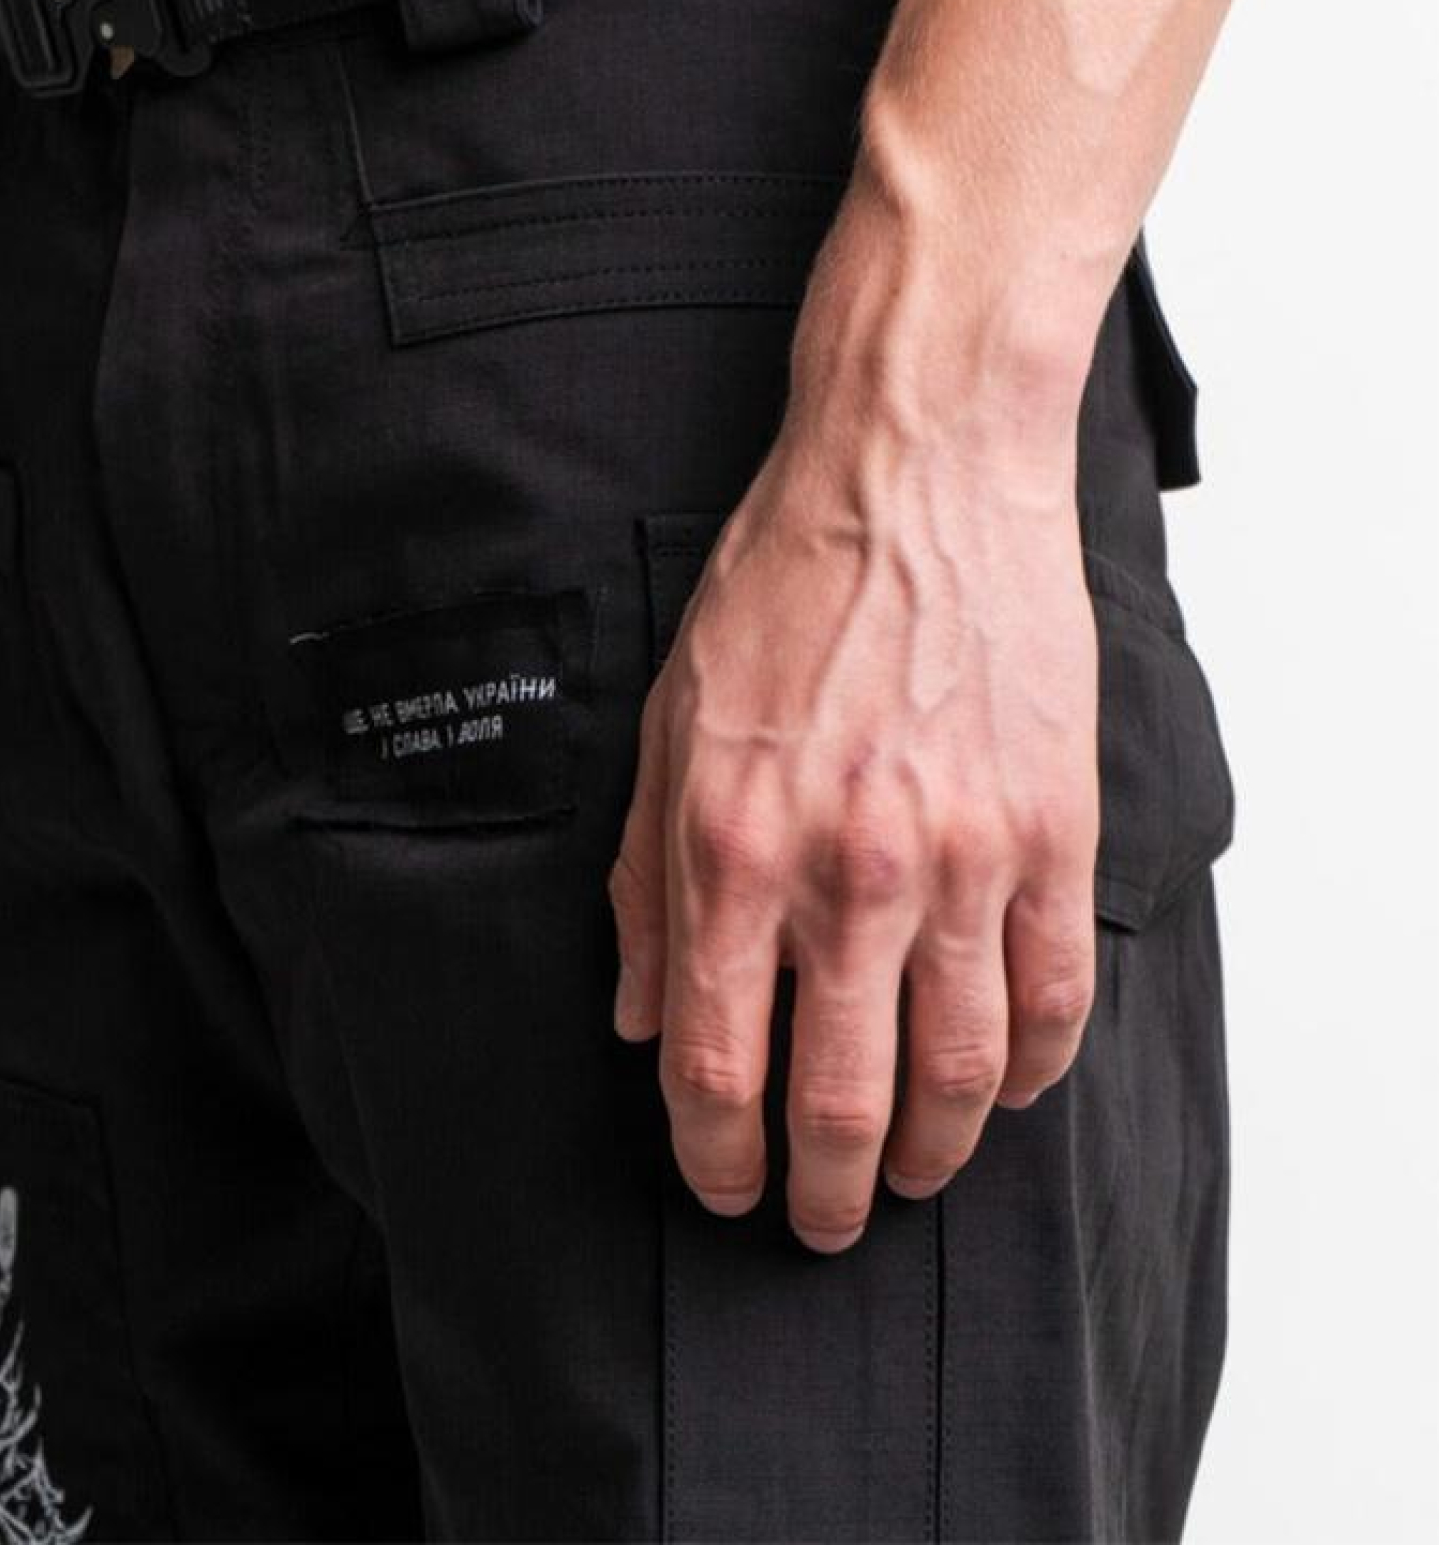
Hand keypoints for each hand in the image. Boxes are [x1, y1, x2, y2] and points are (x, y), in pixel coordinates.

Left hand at [609, 399, 1098, 1248]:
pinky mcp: (1052, 831)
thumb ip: (644, 879)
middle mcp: (846, 868)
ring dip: (934, 1156)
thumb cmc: (783, 586)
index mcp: (732, 843)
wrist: (914, 474)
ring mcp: (963, 855)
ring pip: (959, 1076)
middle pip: (841, 1103)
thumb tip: (638, 1018)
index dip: (715, 1159)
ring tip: (912, 1176)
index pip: (716, 1068)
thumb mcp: (667, 721)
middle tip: (822, 1221)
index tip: (723, 1188)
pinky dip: (1030, 1071)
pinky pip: (1056, 999)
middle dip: (827, 1194)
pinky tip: (1001, 1088)